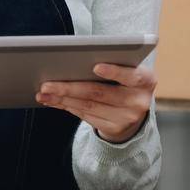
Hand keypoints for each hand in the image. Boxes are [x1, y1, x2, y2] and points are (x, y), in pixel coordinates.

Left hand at [36, 62, 154, 143]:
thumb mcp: (128, 70)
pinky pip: (86, 116)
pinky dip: (67, 106)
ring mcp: (127, 118)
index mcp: (146, 80)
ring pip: (89, 106)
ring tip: (43, 92)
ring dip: (62, 98)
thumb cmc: (125, 80)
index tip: (96, 66)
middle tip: (47, 83)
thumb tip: (74, 60)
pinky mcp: (114, 128)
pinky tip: (53, 100)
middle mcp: (139, 101)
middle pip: (100, 93)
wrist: (135, 110)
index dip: (114, 71)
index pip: (131, 75)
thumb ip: (113, 64)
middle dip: (70, 87)